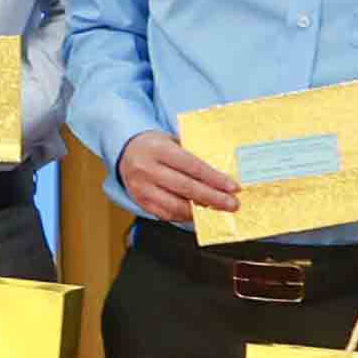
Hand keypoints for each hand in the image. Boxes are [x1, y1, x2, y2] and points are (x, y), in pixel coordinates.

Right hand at [116, 127, 248, 223]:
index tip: (232, 187)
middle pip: (186, 187)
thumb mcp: (172, 140)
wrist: (125, 151)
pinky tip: (198, 215)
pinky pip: (166, 214)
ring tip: (217, 211)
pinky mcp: (140, 201)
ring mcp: (142, 188)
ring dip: (200, 211)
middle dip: (212, 198)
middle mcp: (147, 169)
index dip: (214, 178)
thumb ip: (192, 154)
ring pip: (175, 205)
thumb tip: (221, 171)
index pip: (191, 166)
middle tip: (231, 204)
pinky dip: (185, 216)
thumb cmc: (155, 146)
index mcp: (159, 150)